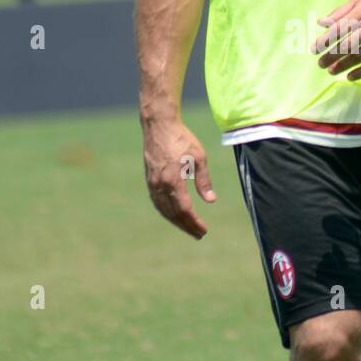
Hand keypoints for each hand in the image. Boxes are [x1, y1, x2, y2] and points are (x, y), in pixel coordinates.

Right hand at [141, 118, 215, 239]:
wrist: (159, 126)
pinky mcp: (149, 180)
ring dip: (176, 221)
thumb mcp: (199, 158)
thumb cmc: (182, 139)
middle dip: (187, 226)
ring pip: (164, 210)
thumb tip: (211, 201)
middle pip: (173, 214)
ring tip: (188, 228)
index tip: (203, 230)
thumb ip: (204, 181)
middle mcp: (160, 185)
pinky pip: (157, 202)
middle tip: (199, 235)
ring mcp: (152, 183)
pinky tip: (174, 215)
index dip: (194, 222)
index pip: (185, 210)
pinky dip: (166, 212)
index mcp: (173, 181)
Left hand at [311, 0, 360, 81]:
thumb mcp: (360, 1)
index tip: (314, 49)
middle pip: (348, 45)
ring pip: (360, 56)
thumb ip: (339, 12)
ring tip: (331, 71)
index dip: (325, 40)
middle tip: (320, 63)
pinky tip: (349, 76)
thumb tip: (321, 23)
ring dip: (343, 65)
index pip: (340, 28)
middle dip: (331, 56)